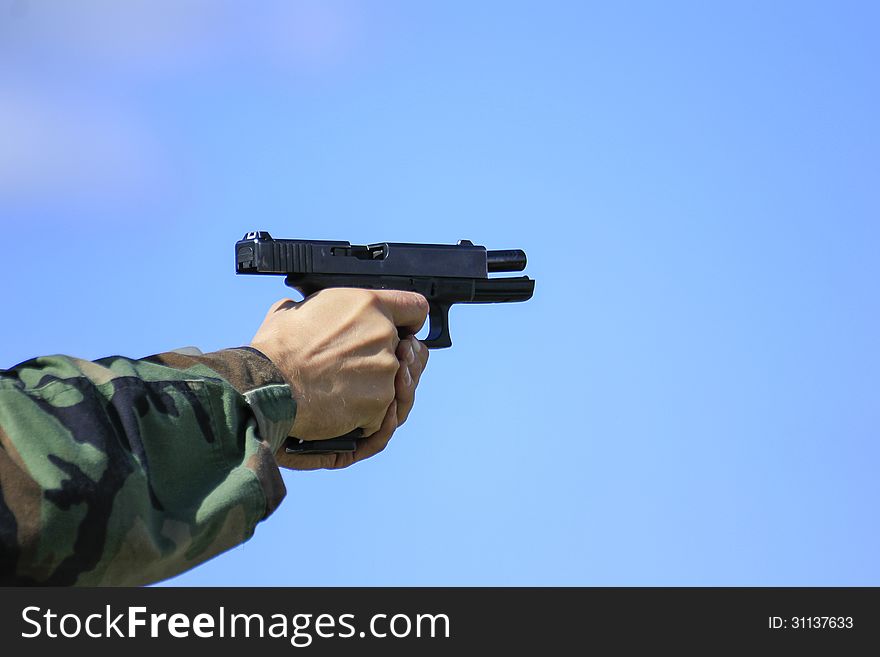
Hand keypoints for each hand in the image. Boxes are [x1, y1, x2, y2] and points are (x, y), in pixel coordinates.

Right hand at [250, 289, 429, 469]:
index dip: (411, 322)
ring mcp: (385, 372)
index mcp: (368, 305)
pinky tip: (348, 414)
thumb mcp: (296, 311)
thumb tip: (308, 310)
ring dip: (380, 391)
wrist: (268, 386)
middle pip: (408, 352)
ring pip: (397, 386)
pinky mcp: (380, 404)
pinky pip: (383, 414)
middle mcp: (383, 335)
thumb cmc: (275, 349)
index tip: (404, 332)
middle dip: (394, 361)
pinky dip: (367, 417)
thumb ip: (321, 309)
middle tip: (367, 370)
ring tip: (353, 394)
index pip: (414, 308)